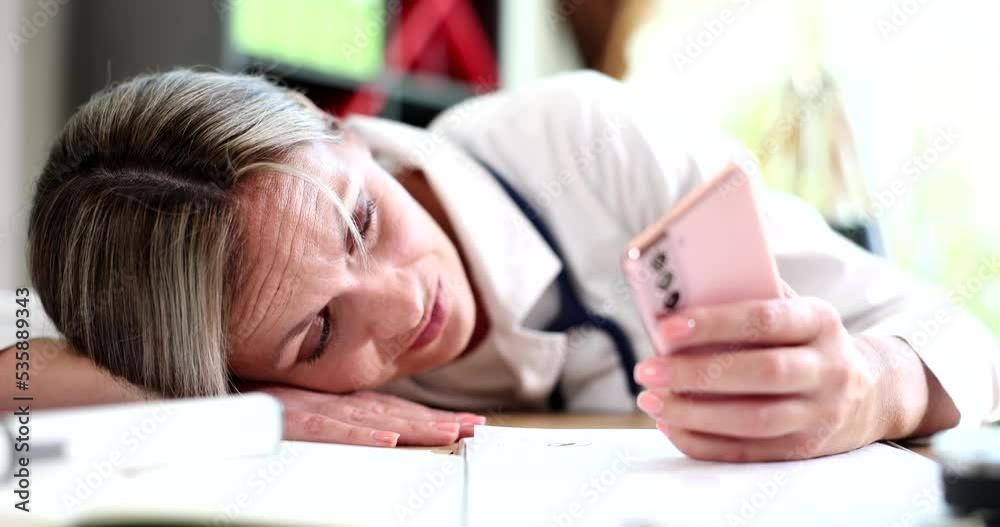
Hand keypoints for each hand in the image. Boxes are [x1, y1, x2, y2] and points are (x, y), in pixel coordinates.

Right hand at [247, 384, 485, 446]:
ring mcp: (309, 408)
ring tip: (449, 433)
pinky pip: (328, 431)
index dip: (427, 416)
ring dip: (413, 427)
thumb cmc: (244, 400)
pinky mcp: (287, 421)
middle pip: (391, 414)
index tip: (463, 422)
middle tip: (474, 427)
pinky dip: (358, 437)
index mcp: (332, 399)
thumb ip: (328, 418)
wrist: (201, 388)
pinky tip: (387, 443)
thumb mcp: (293, 411)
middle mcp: (327, 400)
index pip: (390, 410)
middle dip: (435, 421)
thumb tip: (369, 433)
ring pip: (371, 420)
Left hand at [633, 287, 887, 461]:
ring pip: (754, 419)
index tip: (667, 328)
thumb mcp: (795, 310)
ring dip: (694, 413)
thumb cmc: (806, 341)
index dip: (714, 323)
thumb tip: (683, 291)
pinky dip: (703, 442)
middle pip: (761, 372)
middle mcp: (828, 367)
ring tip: (652, 400)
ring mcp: (821, 413)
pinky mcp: (805, 449)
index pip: (765, 319)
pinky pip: (749, 452)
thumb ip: (751, 296)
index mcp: (820, 321)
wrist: (869, 392)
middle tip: (648, 370)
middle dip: (696, 373)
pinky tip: (671, 427)